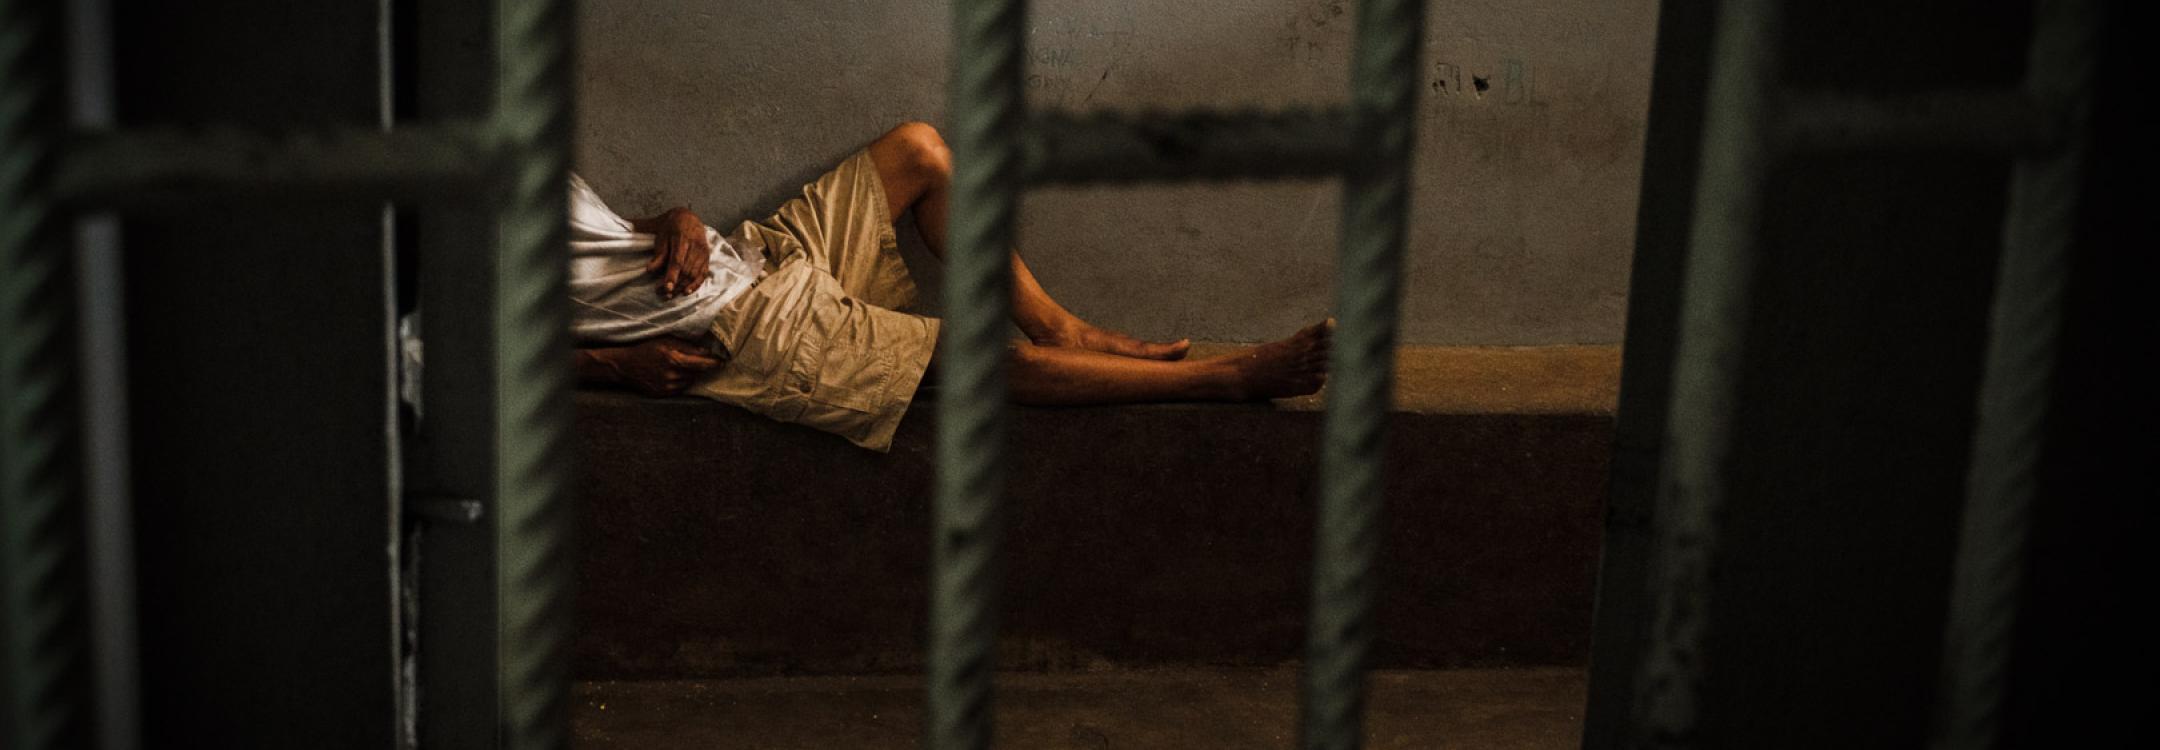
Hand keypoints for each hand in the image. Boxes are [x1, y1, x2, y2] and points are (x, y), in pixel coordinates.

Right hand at [588, 338, 721, 396]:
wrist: (626, 366)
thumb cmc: (646, 349)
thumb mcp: (665, 340)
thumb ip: (686, 346)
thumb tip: (706, 352)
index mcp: (673, 358)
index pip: (702, 363)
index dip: (714, 363)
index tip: (723, 361)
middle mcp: (672, 374)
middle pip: (698, 372)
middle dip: (701, 367)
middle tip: (702, 361)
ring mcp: (667, 386)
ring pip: (690, 381)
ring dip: (691, 374)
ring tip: (680, 366)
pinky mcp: (664, 394)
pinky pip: (681, 388)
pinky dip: (682, 381)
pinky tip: (674, 374)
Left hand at [643, 207, 710, 297]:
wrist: (688, 218)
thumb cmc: (671, 227)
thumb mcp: (661, 236)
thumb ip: (658, 254)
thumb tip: (650, 270)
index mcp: (682, 238)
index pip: (678, 260)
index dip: (672, 275)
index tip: (666, 287)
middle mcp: (696, 246)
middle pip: (686, 270)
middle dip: (675, 284)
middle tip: (661, 293)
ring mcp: (703, 252)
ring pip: (694, 274)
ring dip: (682, 286)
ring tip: (670, 295)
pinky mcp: (707, 257)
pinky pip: (703, 274)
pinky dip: (695, 284)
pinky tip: (686, 292)